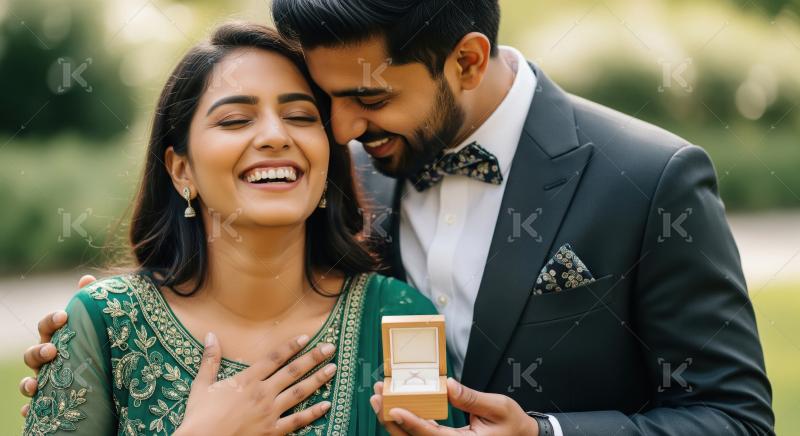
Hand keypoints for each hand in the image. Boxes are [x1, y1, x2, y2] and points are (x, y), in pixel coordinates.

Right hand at [19, 274, 96, 416]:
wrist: (109, 377)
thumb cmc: (96, 345)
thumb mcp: (96, 326)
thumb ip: (91, 303)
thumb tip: (87, 278)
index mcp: (58, 338)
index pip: (47, 326)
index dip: (51, 321)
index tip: (64, 316)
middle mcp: (48, 360)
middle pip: (32, 355)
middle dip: (39, 352)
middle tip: (53, 350)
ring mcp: (47, 381)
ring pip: (29, 382)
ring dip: (28, 383)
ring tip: (34, 385)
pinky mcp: (52, 403)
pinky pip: (35, 410)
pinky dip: (30, 412)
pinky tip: (29, 413)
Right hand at [175, 332, 336, 435]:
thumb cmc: (199, 416)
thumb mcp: (202, 385)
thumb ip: (210, 360)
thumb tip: (210, 335)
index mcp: (247, 380)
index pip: (274, 358)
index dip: (291, 346)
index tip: (306, 337)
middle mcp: (262, 393)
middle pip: (293, 371)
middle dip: (313, 358)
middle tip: (330, 348)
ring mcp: (269, 412)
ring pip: (299, 392)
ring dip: (318, 379)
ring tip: (333, 369)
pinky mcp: (272, 431)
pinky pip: (297, 420)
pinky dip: (313, 413)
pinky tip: (327, 405)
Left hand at [370, 378, 538, 435]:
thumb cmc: (513, 424)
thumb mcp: (498, 407)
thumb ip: (471, 398)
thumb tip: (447, 385)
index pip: (432, 435)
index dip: (411, 423)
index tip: (394, 409)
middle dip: (391, 420)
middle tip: (376, 397)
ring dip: (393, 421)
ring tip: (379, 399)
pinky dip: (406, 422)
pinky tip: (396, 406)